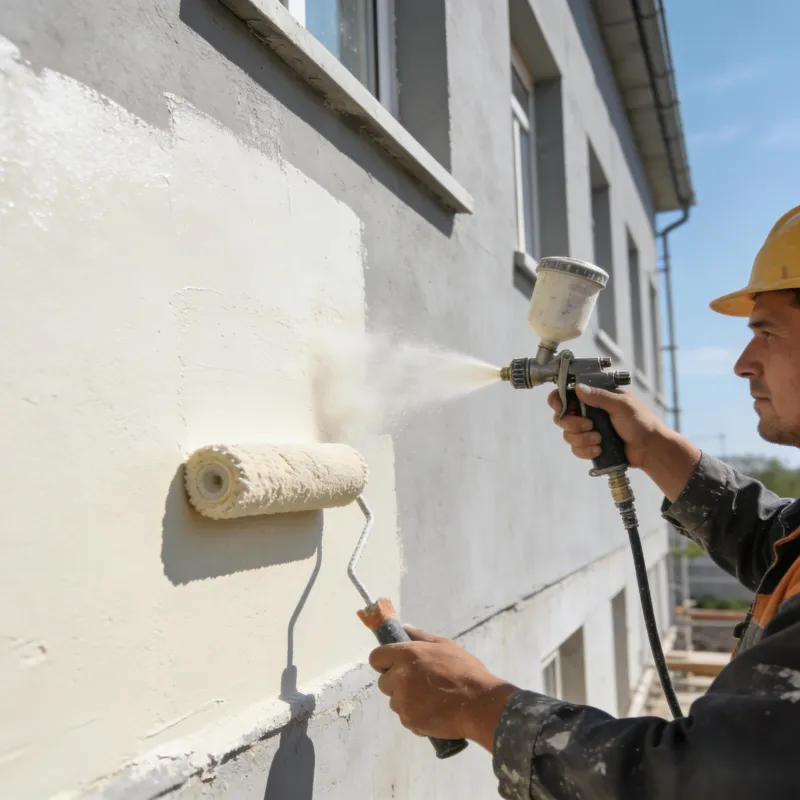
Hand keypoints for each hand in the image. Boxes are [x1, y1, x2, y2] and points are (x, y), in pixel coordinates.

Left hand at [369, 627, 517, 750]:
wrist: (479, 703)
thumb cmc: (465, 670)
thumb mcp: (445, 645)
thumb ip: (420, 636)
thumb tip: (404, 627)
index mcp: (407, 654)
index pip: (376, 657)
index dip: (384, 662)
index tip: (394, 667)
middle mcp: (400, 676)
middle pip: (384, 682)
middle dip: (396, 684)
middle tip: (419, 684)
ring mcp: (403, 701)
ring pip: (394, 701)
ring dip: (406, 701)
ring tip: (430, 699)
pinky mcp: (409, 720)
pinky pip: (405, 718)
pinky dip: (415, 716)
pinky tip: (433, 712)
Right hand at [547, 385, 664, 468]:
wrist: (649, 449)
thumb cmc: (641, 422)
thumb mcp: (622, 405)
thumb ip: (600, 396)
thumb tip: (578, 388)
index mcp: (595, 398)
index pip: (567, 394)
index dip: (558, 401)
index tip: (561, 409)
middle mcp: (588, 412)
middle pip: (562, 417)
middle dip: (573, 424)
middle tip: (590, 426)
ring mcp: (588, 430)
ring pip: (568, 435)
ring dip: (582, 439)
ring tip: (599, 440)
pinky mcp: (590, 445)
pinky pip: (576, 449)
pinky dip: (586, 451)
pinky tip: (599, 449)